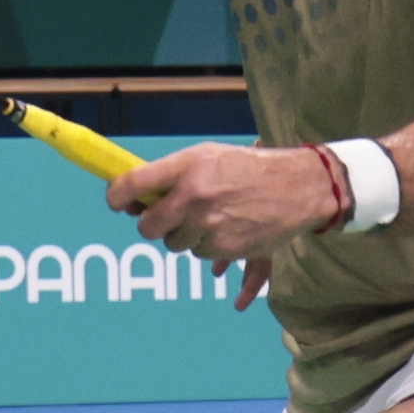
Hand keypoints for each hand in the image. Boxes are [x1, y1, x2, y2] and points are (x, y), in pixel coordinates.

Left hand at [107, 143, 337, 311]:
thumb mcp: (206, 156)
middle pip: (148, 227)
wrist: (297, 187)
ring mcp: (209, 225)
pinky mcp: (226, 249)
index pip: (133, 185)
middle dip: (152, 225)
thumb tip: (135, 199)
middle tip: (162, 219)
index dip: (116, 197)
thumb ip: (171, 174)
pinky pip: (200, 256)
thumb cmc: (247, 168)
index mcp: (186, 167)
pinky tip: (226, 230)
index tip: (116, 203)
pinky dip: (207, 248)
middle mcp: (194, 197)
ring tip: (210, 217)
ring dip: (185, 235)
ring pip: (176, 244)